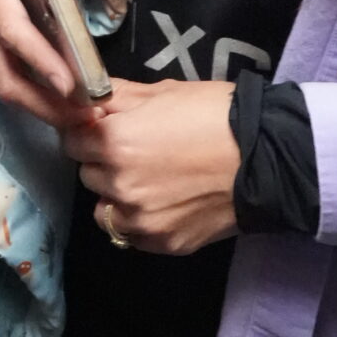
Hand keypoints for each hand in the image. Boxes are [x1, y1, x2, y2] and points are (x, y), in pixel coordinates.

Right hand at [0, 0, 92, 125]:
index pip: (13, 32)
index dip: (41, 62)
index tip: (71, 86)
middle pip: (5, 74)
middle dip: (44, 104)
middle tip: (87, 117)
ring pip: (1, 77)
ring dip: (37, 103)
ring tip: (78, 115)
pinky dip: (27, 87)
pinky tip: (55, 92)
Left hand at [65, 78, 238, 254]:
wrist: (265, 158)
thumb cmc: (213, 114)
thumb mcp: (161, 92)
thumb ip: (116, 97)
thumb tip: (88, 98)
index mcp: (113, 142)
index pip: (71, 141)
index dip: (85, 132)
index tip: (101, 129)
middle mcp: (119, 185)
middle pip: (88, 174)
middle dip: (103, 162)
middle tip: (135, 151)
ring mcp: (141, 220)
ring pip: (105, 209)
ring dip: (116, 195)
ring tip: (148, 180)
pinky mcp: (163, 243)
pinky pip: (131, 234)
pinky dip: (138, 221)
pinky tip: (162, 203)